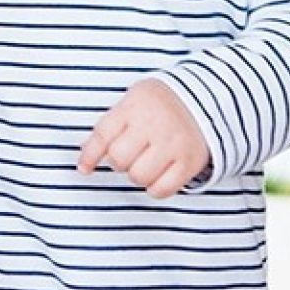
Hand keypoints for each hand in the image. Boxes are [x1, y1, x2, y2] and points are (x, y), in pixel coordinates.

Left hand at [77, 78, 209, 197]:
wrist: (205, 99)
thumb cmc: (159, 105)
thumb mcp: (133, 102)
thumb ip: (110, 126)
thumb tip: (85, 158)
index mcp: (135, 105)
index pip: (103, 135)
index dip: (90, 155)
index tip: (84, 168)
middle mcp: (154, 123)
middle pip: (119, 159)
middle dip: (120, 161)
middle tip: (132, 153)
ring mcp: (174, 143)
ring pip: (138, 176)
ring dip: (137, 174)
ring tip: (147, 161)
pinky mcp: (190, 162)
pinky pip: (161, 190)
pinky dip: (155, 188)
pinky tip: (159, 174)